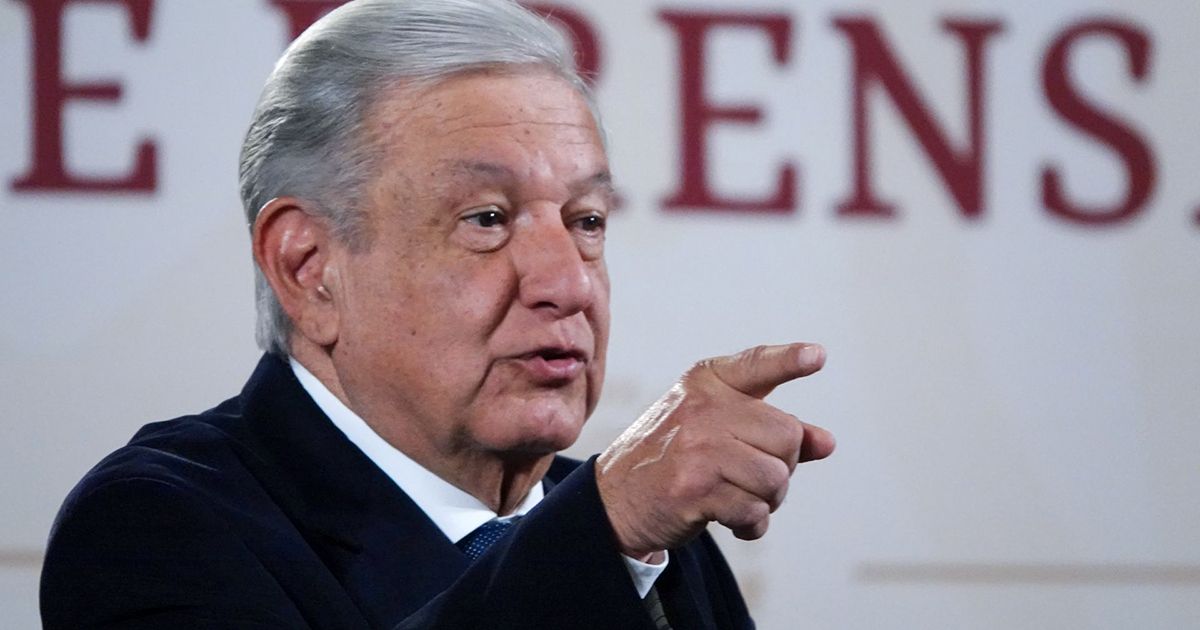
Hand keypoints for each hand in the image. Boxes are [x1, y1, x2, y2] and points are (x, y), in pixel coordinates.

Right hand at [595, 343, 834, 561]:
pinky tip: (731, 520)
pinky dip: (751, 524)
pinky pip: (755, 510)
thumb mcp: (716, 429)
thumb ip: (769, 430)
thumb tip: (826, 442)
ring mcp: (698, 446)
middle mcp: (703, 407)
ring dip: (767, 500)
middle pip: (787, 436)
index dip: (790, 360)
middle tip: (752, 478)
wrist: (614, 500)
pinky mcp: (694, 487)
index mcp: (707, 383)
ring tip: (740, 498)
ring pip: (776, 478)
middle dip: (782, 466)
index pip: (756, 365)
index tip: (818, 356)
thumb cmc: (673, 460)